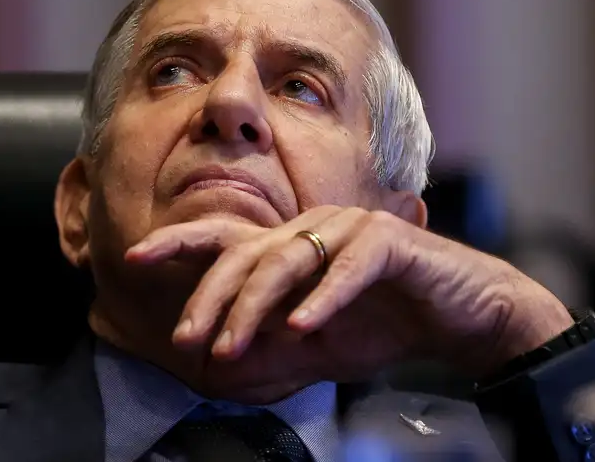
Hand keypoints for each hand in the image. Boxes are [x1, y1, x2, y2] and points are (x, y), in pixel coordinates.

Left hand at [125, 206, 574, 380]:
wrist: (462, 318)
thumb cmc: (383, 324)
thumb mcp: (314, 347)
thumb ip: (269, 349)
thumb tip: (213, 365)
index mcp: (287, 246)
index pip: (224, 240)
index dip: (177, 244)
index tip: (133, 258)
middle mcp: (310, 229)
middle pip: (246, 255)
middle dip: (210, 299)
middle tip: (186, 338)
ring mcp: (348, 229)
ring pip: (287, 261)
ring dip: (256, 306)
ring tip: (233, 345)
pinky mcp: (388, 241)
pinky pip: (347, 267)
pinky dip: (321, 298)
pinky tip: (301, 327)